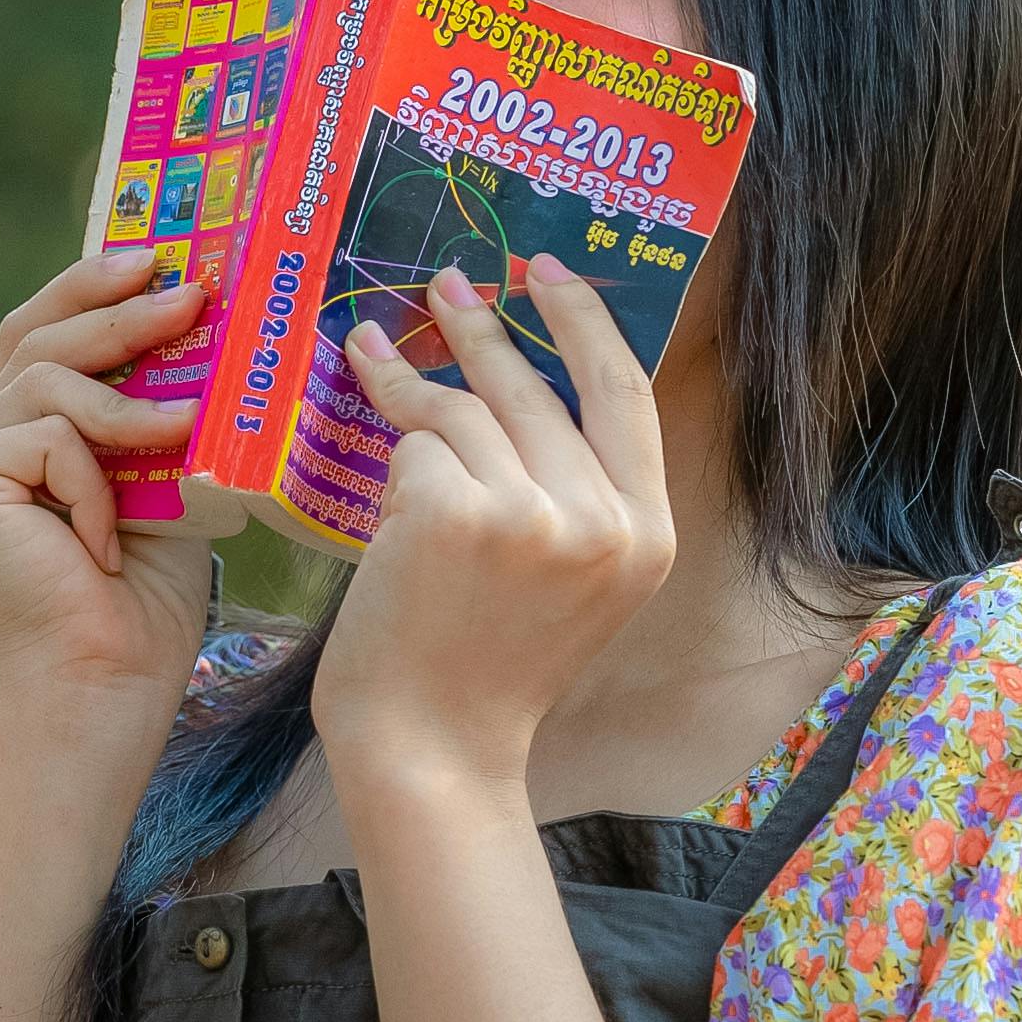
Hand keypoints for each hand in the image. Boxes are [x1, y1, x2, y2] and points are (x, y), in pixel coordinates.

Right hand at [0, 246, 215, 726]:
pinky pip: (44, 435)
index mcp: (17, 442)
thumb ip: (151, 406)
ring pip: (44, 379)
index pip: (40, 337)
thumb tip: (194, 311)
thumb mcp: (160, 477)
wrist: (110, 680)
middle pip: (36, 340)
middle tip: (191, 294)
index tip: (156, 255)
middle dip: (118, 311)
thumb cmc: (144, 599)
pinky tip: (103, 540)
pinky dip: (93, 480)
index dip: (89, 287)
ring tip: (185, 429)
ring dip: (126, 404)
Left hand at [314, 256, 674, 791]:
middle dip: (484, 325)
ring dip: (411, 379)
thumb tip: (522, 376)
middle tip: (448, 283)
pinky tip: (376, 471)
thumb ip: (572, 493)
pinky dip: (389, 453)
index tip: (548, 271)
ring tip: (373, 350)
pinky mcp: (455, 513)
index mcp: (647, 536)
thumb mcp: (569, 582)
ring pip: (464, 409)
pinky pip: (415, 443)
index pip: (625, 394)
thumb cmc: (485, 671)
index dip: (585, 321)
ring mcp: (531, 515)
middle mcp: (603, 521)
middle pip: (538, 386)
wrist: (433, 750)